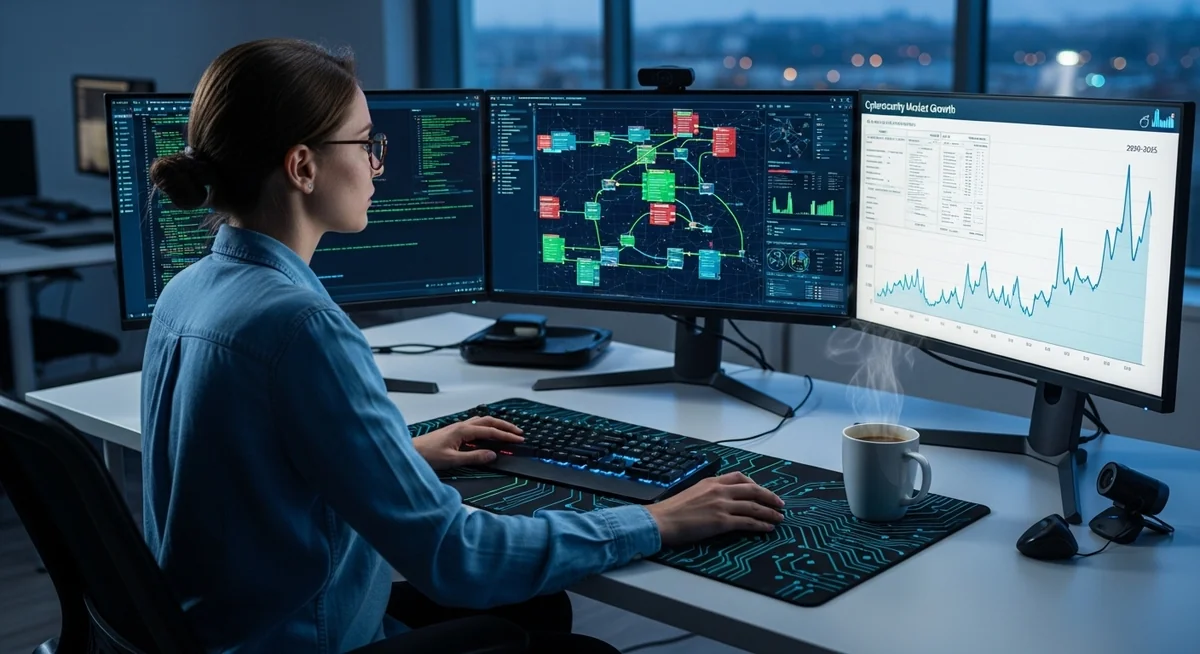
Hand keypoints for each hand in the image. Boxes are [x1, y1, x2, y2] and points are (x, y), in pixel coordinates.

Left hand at [413, 417, 524, 470]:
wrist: (410, 452)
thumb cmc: (426, 455)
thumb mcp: (452, 460)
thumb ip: (474, 457)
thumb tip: (492, 455)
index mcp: (463, 431)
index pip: (490, 432)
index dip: (506, 436)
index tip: (518, 439)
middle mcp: (461, 426)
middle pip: (489, 422)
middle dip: (505, 426)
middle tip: (518, 432)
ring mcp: (457, 427)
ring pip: (482, 421)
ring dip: (496, 425)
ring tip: (507, 430)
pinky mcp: (454, 432)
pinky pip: (475, 425)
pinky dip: (486, 427)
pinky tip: (487, 433)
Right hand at [646, 472, 784, 546]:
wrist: (662, 520)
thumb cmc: (672, 510)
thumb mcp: (692, 492)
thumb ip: (708, 492)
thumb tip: (720, 500)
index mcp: (712, 482)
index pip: (739, 477)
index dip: (755, 484)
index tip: (763, 491)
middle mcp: (719, 491)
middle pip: (752, 490)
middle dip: (769, 497)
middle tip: (780, 504)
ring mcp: (722, 505)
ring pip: (753, 506)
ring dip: (769, 512)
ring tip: (779, 518)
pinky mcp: (722, 522)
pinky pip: (747, 522)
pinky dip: (760, 524)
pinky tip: (767, 528)